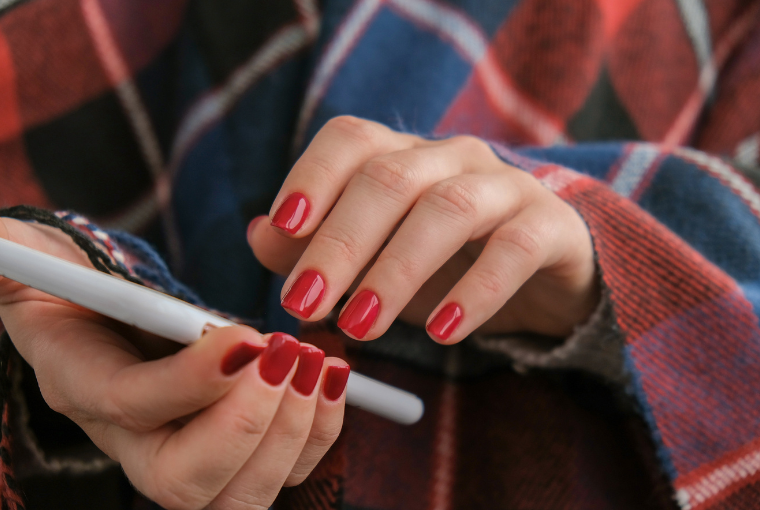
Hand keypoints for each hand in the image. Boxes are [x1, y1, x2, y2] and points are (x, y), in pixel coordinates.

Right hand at [0, 218, 347, 509]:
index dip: (190, 381)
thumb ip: (15, 252)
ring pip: (243, 494)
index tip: (249, 334)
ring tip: (317, 361)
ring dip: (295, 430)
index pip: (131, 407)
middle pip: (187, 484)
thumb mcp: (36, 258)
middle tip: (290, 354)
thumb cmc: (80, 280)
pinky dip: (322, 430)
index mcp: (84, 385)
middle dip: (250, 423)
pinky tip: (335, 375)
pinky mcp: (238, 446)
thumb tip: (4, 244)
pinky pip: (286, 470)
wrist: (114, 310)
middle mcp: (134, 439)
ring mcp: (189, 450)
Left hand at [249, 116, 598, 341]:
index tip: (283, 228)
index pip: (352, 140)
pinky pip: (513, 249)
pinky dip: (474, 291)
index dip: (312, 176)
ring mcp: (506, 186)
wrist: (543, 279)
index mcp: (405, 156)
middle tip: (305, 303)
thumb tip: (258, 234)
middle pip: (390, 178)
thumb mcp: (375, 264)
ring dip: (396, 270)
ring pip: (448, 209)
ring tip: (360, 324)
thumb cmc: (446, 268)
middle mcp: (453, 158)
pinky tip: (443, 331)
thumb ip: (314, 249)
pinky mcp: (550, 226)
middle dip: (340, 242)